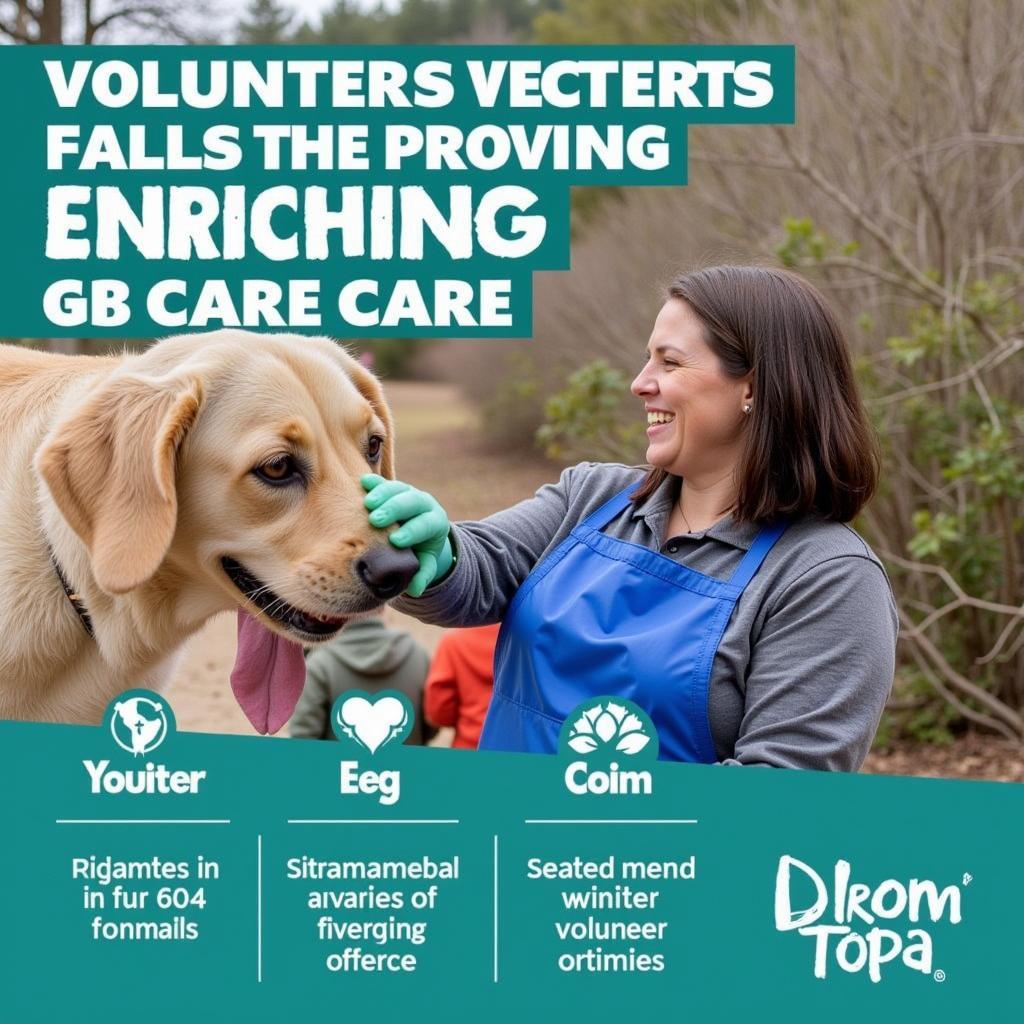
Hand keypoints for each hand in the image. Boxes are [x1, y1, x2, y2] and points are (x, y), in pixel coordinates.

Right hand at [361, 475, 453, 597]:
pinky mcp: (392, 488)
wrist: (417, 531)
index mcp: (435, 522)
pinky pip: (384, 481)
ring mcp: (408, 492)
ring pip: (398, 488)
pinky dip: (374, 482)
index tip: (396, 541)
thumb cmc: (420, 551)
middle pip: (412, 501)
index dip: (412, 532)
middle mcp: (424, 503)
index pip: (425, 524)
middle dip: (394, 510)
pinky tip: (362, 483)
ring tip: (367, 504)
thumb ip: (421, 575)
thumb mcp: (425, 564)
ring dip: (382, 494)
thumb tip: (414, 589)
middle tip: (376, 520)